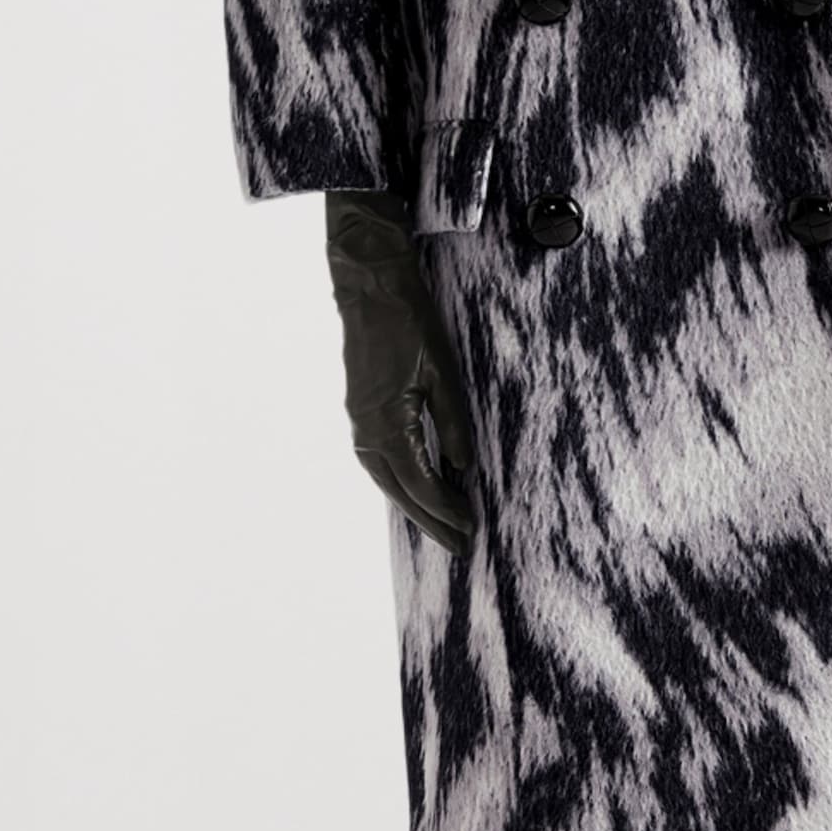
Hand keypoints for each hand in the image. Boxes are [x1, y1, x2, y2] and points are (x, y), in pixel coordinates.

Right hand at [323, 189, 476, 556]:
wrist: (369, 284)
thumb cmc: (409, 322)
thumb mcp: (443, 373)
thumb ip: (452, 423)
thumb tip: (463, 466)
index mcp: (387, 426)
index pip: (421, 484)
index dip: (447, 511)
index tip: (471, 530)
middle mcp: (367, 432)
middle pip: (400, 492)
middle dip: (430, 522)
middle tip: (459, 546)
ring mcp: (359, 421)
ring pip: (386, 479)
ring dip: (413, 505)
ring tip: (440, 526)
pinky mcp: (360, 410)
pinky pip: (379, 460)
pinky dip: (399, 481)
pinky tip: (416, 486)